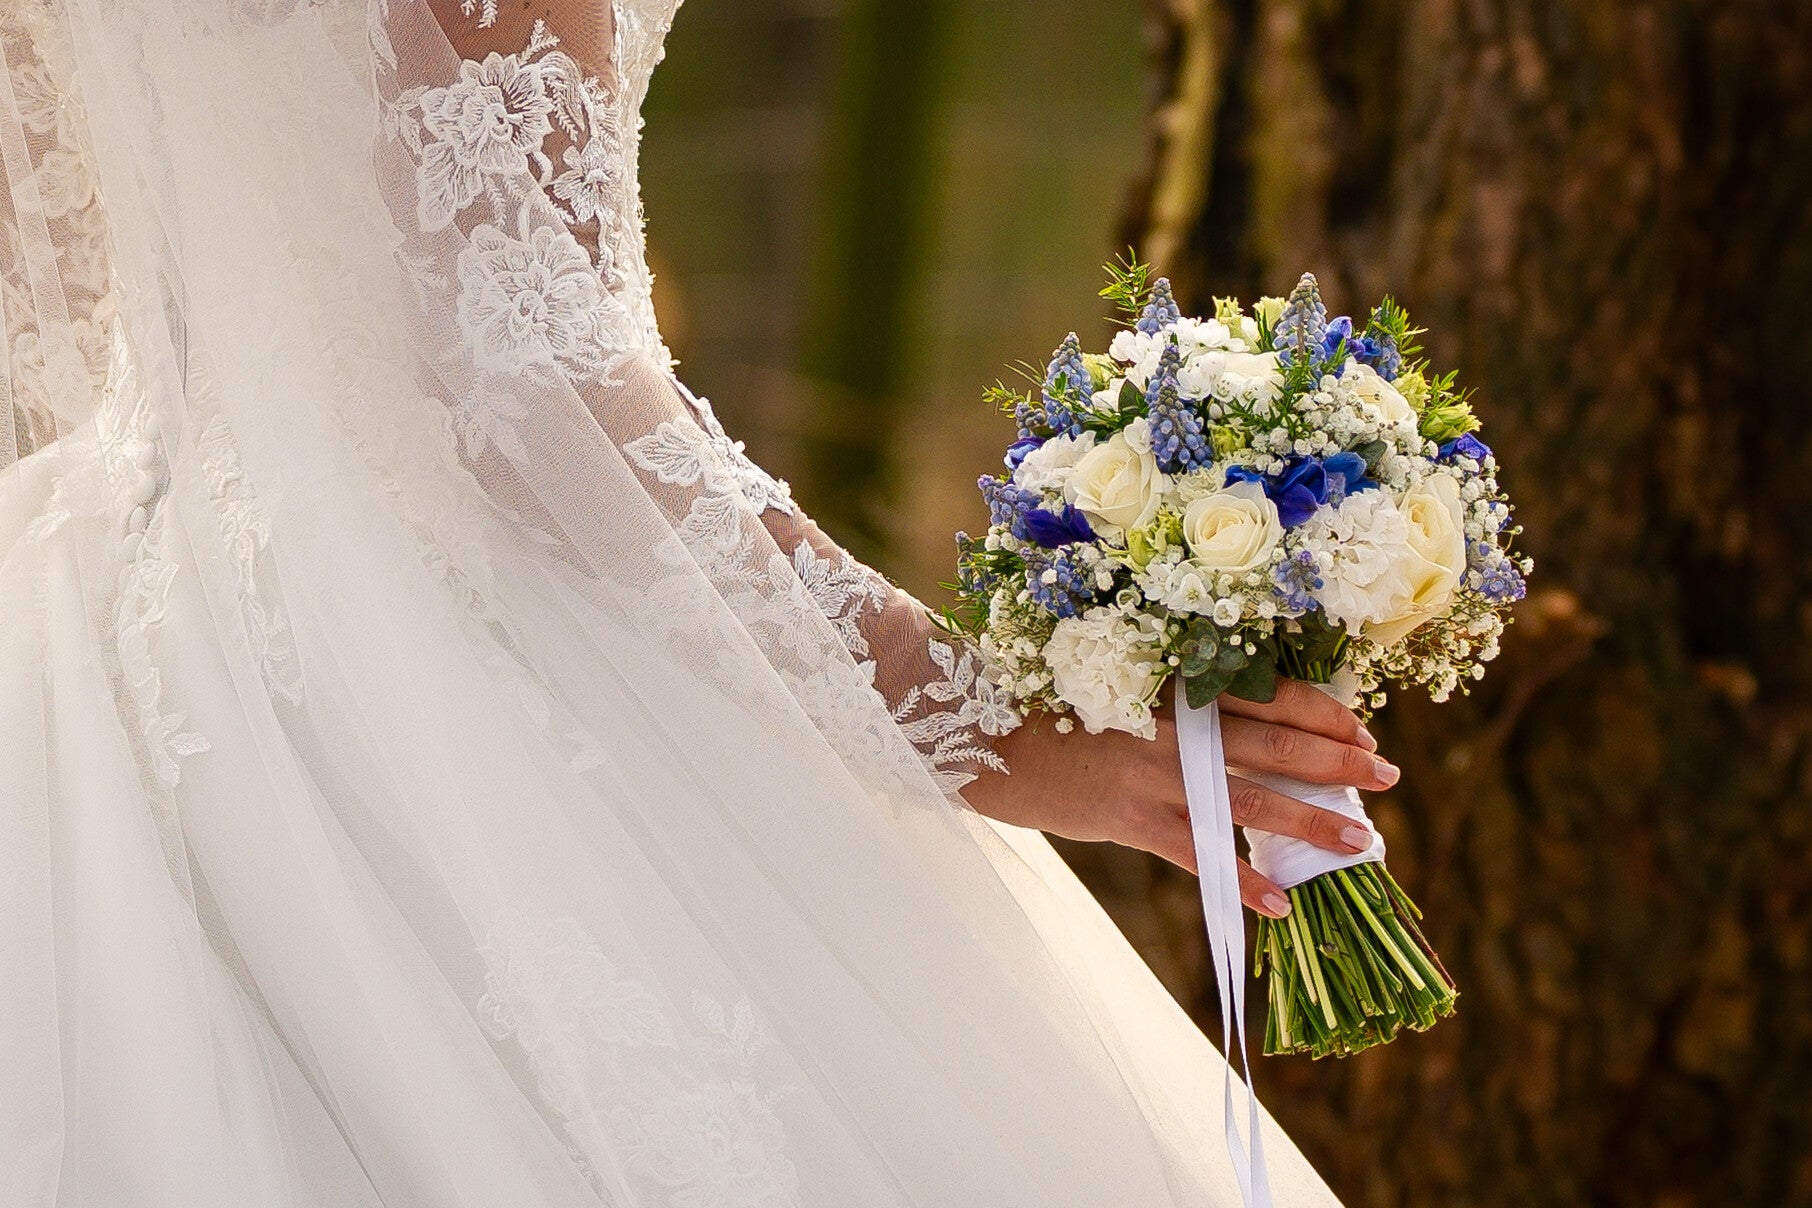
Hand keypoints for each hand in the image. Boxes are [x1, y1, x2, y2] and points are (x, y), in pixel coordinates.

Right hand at [960, 679, 1398, 917]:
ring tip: (1363, 843)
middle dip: (1339, 762)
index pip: (1270, 693)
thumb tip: (1236, 723)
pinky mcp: (1129, 815)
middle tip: (1388, 776)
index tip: (1362, 729)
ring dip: (1313, 822)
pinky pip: (1199, 854)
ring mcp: (1154, 772)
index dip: (1323, 713)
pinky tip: (1278, 904)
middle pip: (1276, 742)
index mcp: (1176, 683)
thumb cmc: (1048, 705)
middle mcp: (1175, 725)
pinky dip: (1241, 882)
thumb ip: (1175, 703)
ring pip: (1252, 800)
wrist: (981, 733)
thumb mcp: (1118, 685)